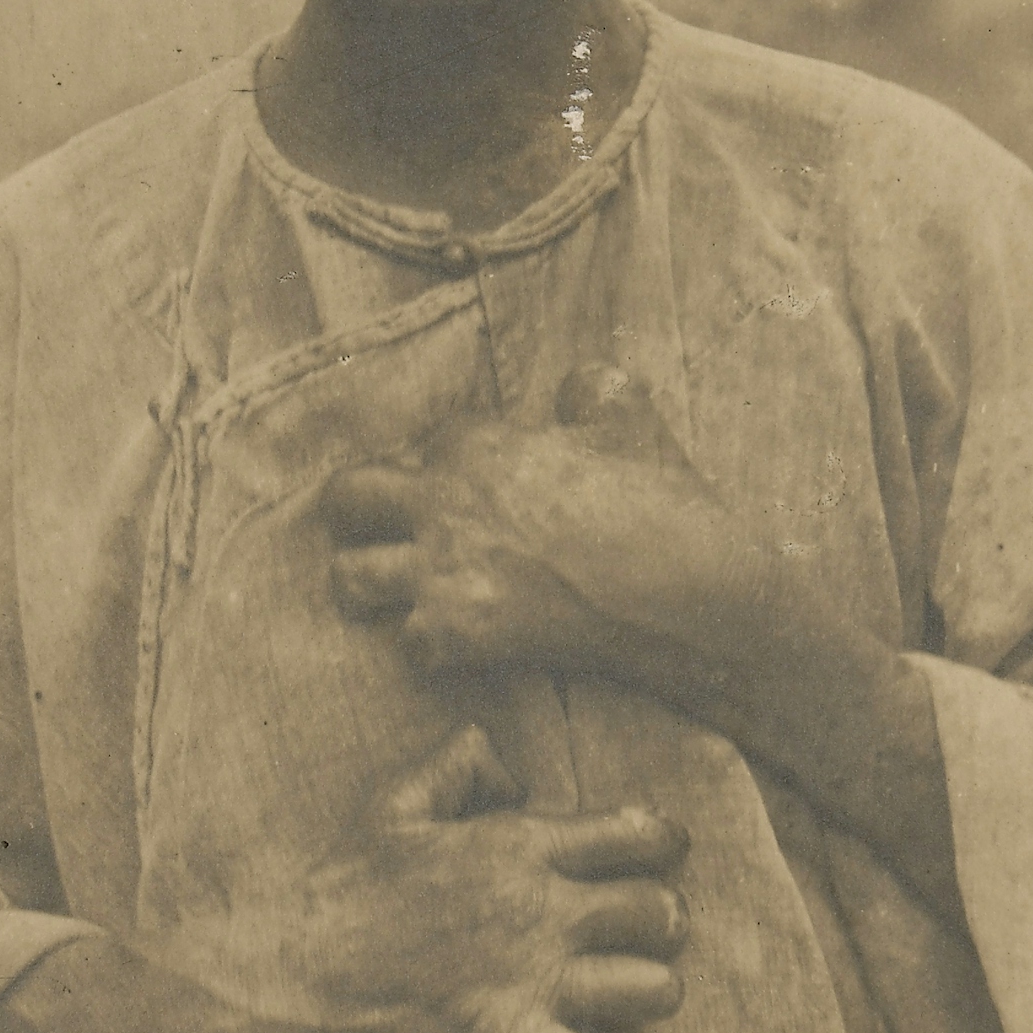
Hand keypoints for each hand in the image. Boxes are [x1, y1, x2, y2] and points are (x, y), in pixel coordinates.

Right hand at [297, 723, 689, 1032]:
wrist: (300, 968)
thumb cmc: (349, 881)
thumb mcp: (401, 798)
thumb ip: (464, 762)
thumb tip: (512, 771)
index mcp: (519, 845)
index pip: (635, 834)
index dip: (666, 841)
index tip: (668, 850)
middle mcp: (542, 910)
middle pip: (660, 913)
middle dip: (669, 919)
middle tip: (652, 927)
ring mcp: (533, 981)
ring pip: (652, 990)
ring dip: (651, 993)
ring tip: (631, 994)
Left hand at [323, 366, 714, 681]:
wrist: (684, 591)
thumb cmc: (659, 502)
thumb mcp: (630, 417)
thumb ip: (589, 390)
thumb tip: (571, 389)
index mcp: (478, 443)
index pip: (425, 441)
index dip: (440, 464)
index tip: (456, 486)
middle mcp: (444, 501)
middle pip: (349, 497)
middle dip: (358, 511)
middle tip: (383, 529)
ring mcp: (442, 570)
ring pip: (352, 578)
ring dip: (372, 582)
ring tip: (396, 589)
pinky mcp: (457, 634)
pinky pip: (407, 642)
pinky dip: (429, 644)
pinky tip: (457, 639)